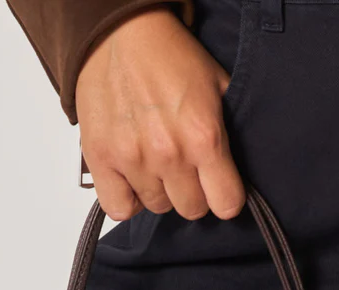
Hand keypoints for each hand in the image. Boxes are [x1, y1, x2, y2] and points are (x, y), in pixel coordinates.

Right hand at [76, 6, 244, 221]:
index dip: (225, 197)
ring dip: (159, 190)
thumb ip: (229, 134)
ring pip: (157, 206)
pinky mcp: (101, 159)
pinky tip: (132, 178)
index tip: (219, 187)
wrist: (119, 32)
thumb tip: (237, 171)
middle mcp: (169, 153)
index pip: (226, 204)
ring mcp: (132, 159)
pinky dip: (127, 199)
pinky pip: (119, 208)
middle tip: (185, 168)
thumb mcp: (217, 87)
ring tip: (155, 160)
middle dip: (192, 192)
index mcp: (204, 136)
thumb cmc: (169, 56)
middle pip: (191, 209)